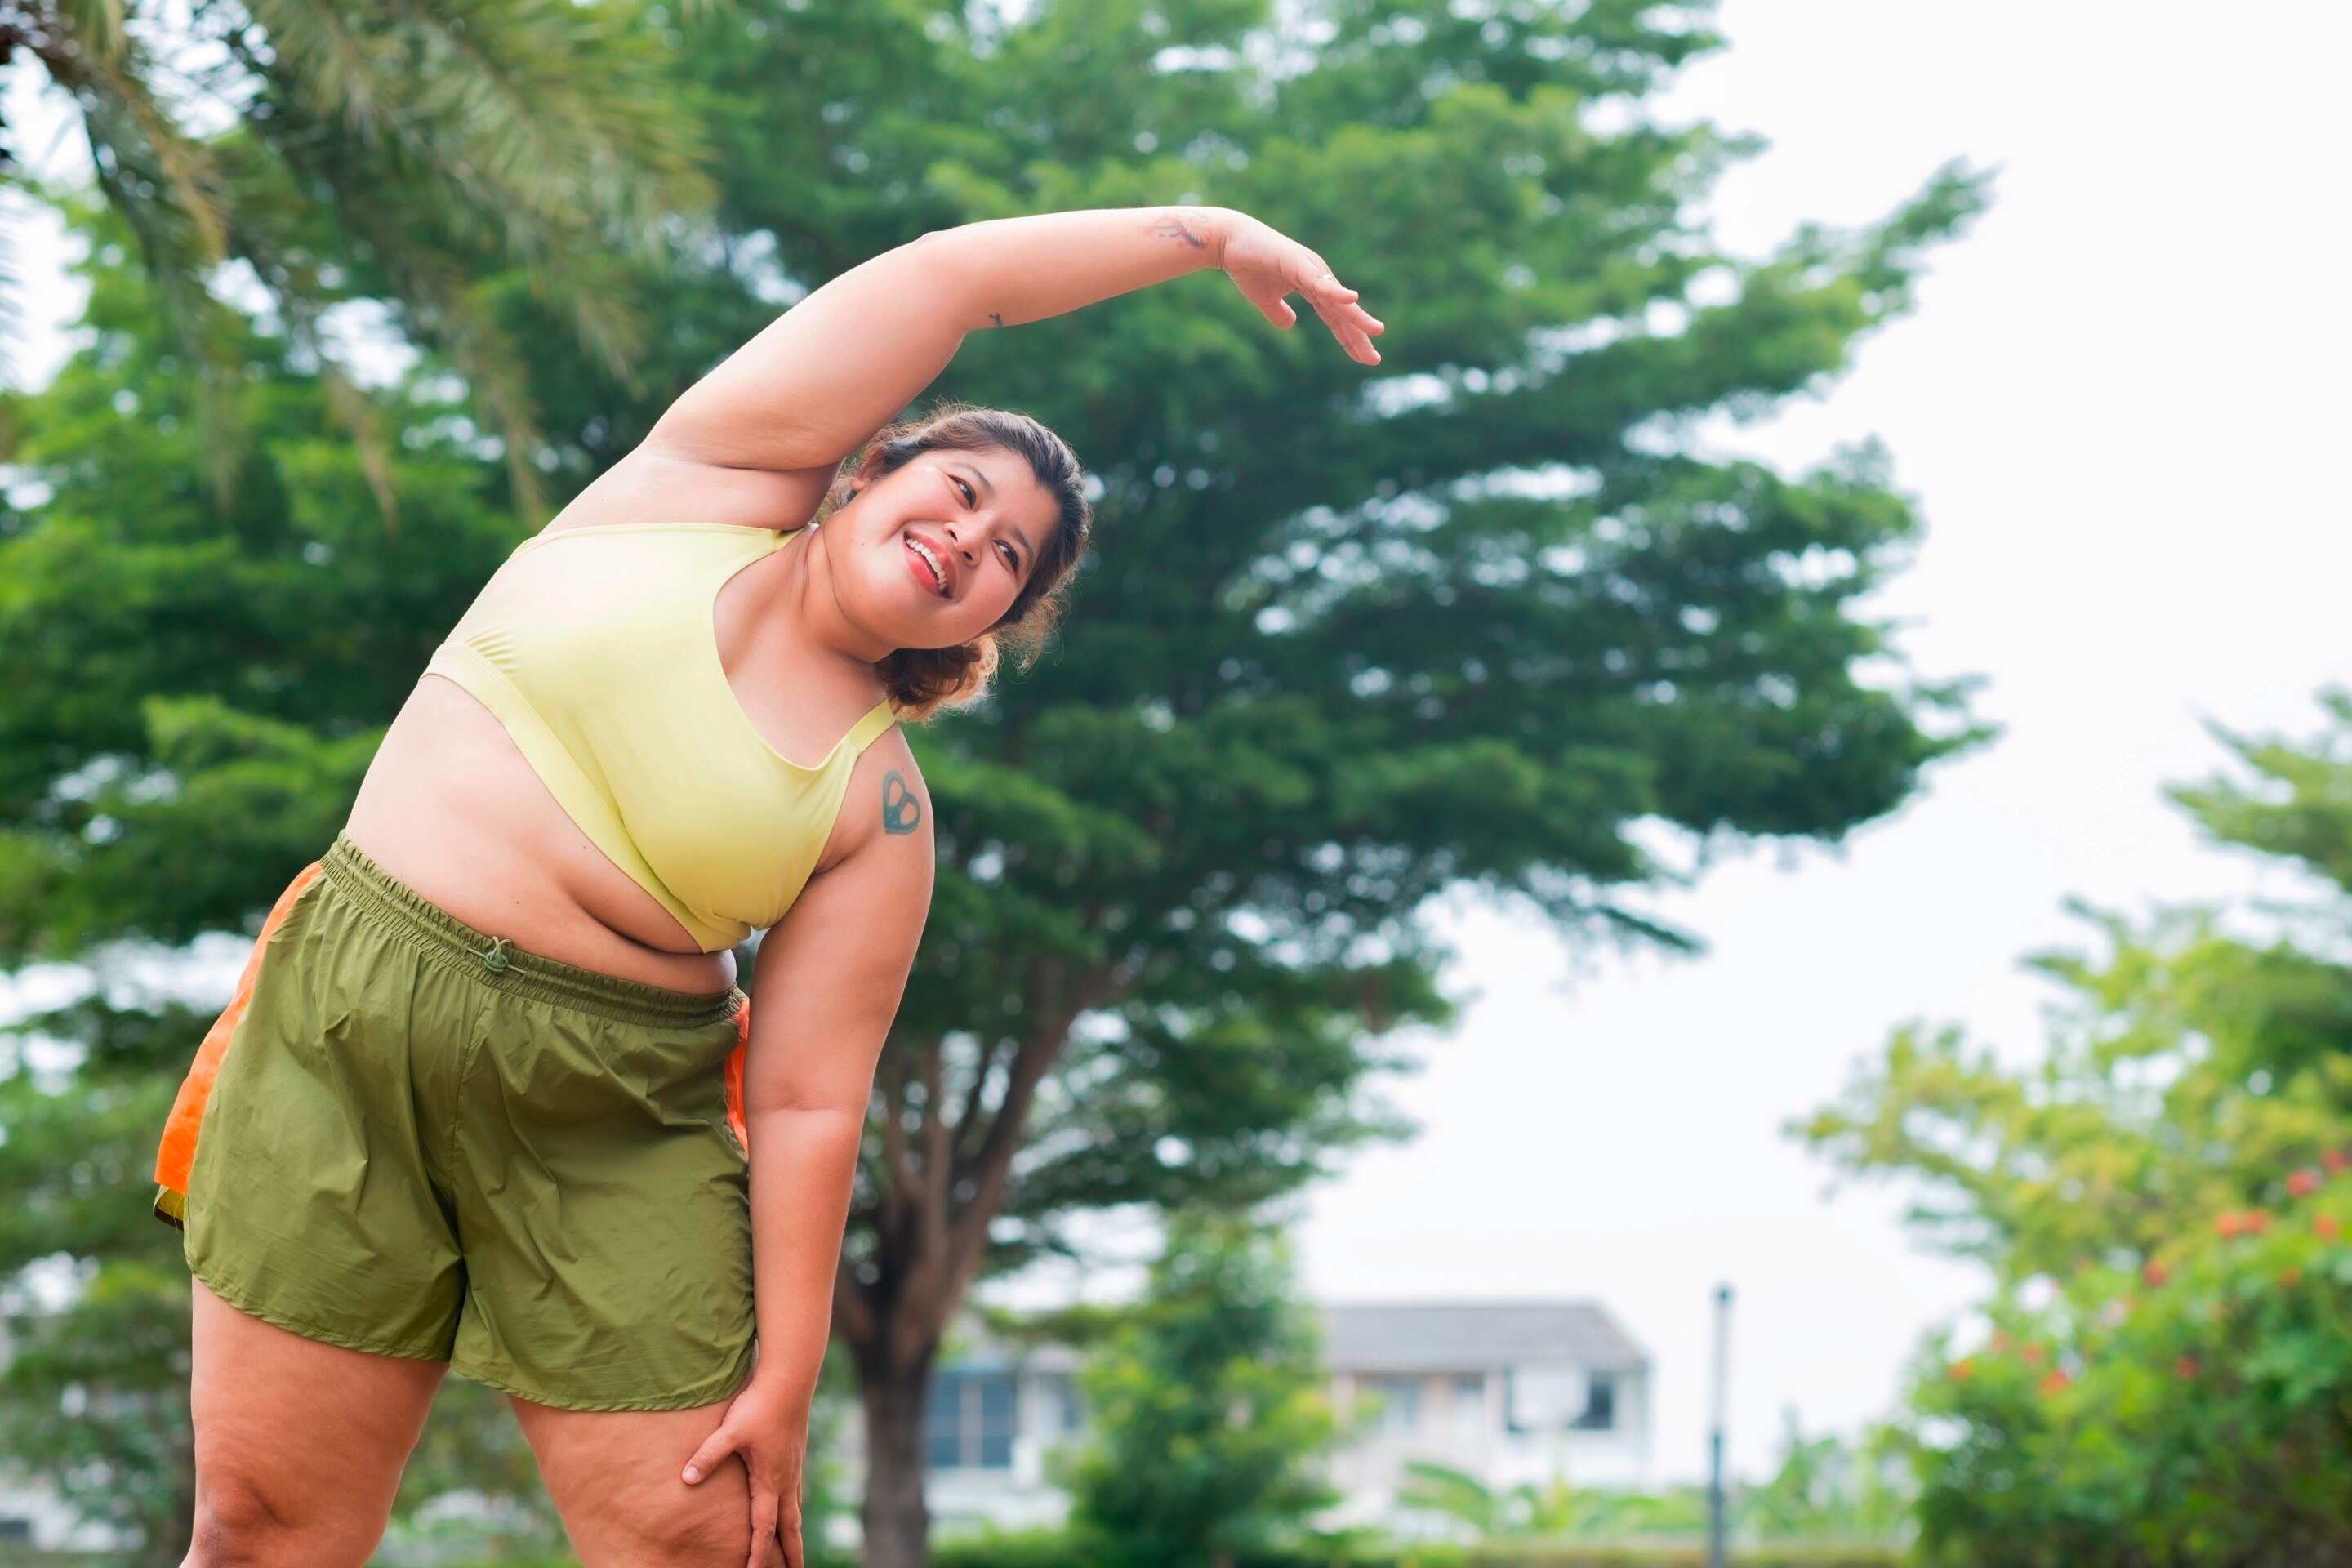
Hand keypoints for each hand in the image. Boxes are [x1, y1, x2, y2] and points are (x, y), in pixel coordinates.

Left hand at [682, 1376, 808, 1567]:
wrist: (790, 1380)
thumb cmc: (758, 1406)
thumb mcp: (729, 1431)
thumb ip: (707, 1456)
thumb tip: (686, 1478)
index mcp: (769, 1480)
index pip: (764, 1526)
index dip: (757, 1553)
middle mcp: (786, 1479)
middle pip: (790, 1526)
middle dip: (793, 1554)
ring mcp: (794, 1467)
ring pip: (796, 1510)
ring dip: (795, 1534)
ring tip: (796, 1552)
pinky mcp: (795, 1455)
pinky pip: (797, 1493)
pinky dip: (795, 1510)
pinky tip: (791, 1509)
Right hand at [1215, 212, 1384, 364]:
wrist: (1227, 242)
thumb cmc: (1247, 267)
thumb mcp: (1265, 300)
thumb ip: (1279, 313)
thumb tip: (1290, 324)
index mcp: (1313, 285)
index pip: (1336, 316)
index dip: (1349, 338)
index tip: (1365, 359)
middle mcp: (1317, 275)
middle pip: (1342, 311)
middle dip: (1359, 334)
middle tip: (1374, 359)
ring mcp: (1309, 267)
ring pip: (1336, 298)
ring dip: (1356, 315)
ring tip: (1375, 331)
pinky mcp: (1296, 262)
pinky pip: (1317, 280)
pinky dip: (1334, 290)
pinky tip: (1351, 299)